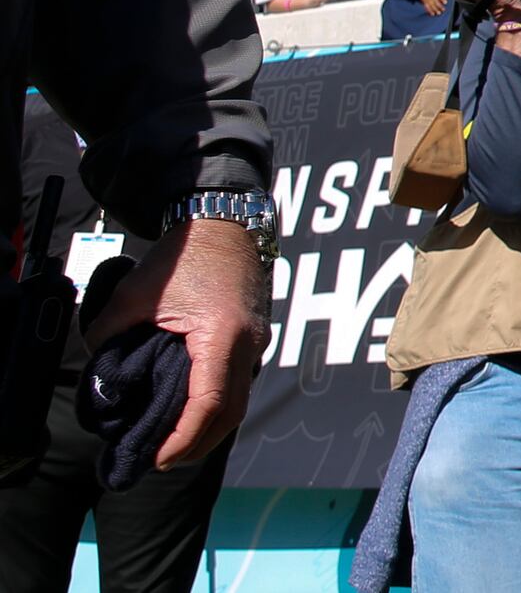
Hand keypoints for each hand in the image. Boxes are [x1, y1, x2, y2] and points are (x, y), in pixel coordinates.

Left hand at [85, 218, 268, 470]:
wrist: (224, 222)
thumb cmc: (182, 256)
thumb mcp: (133, 296)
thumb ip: (109, 337)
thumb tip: (99, 377)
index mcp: (222, 335)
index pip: (209, 404)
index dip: (184, 438)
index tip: (158, 458)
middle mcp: (249, 343)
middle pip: (231, 413)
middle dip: (197, 444)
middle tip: (161, 461)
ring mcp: (257, 341)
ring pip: (239, 401)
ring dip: (208, 428)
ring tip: (173, 444)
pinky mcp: (254, 336)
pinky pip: (237, 382)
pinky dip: (216, 406)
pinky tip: (190, 412)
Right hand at [420, 0, 448, 16]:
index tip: (445, 2)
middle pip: (436, 2)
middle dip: (439, 6)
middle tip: (443, 10)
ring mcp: (428, 0)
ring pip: (432, 6)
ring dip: (435, 10)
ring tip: (439, 13)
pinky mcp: (425, 3)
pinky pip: (427, 7)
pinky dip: (429, 11)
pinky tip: (433, 14)